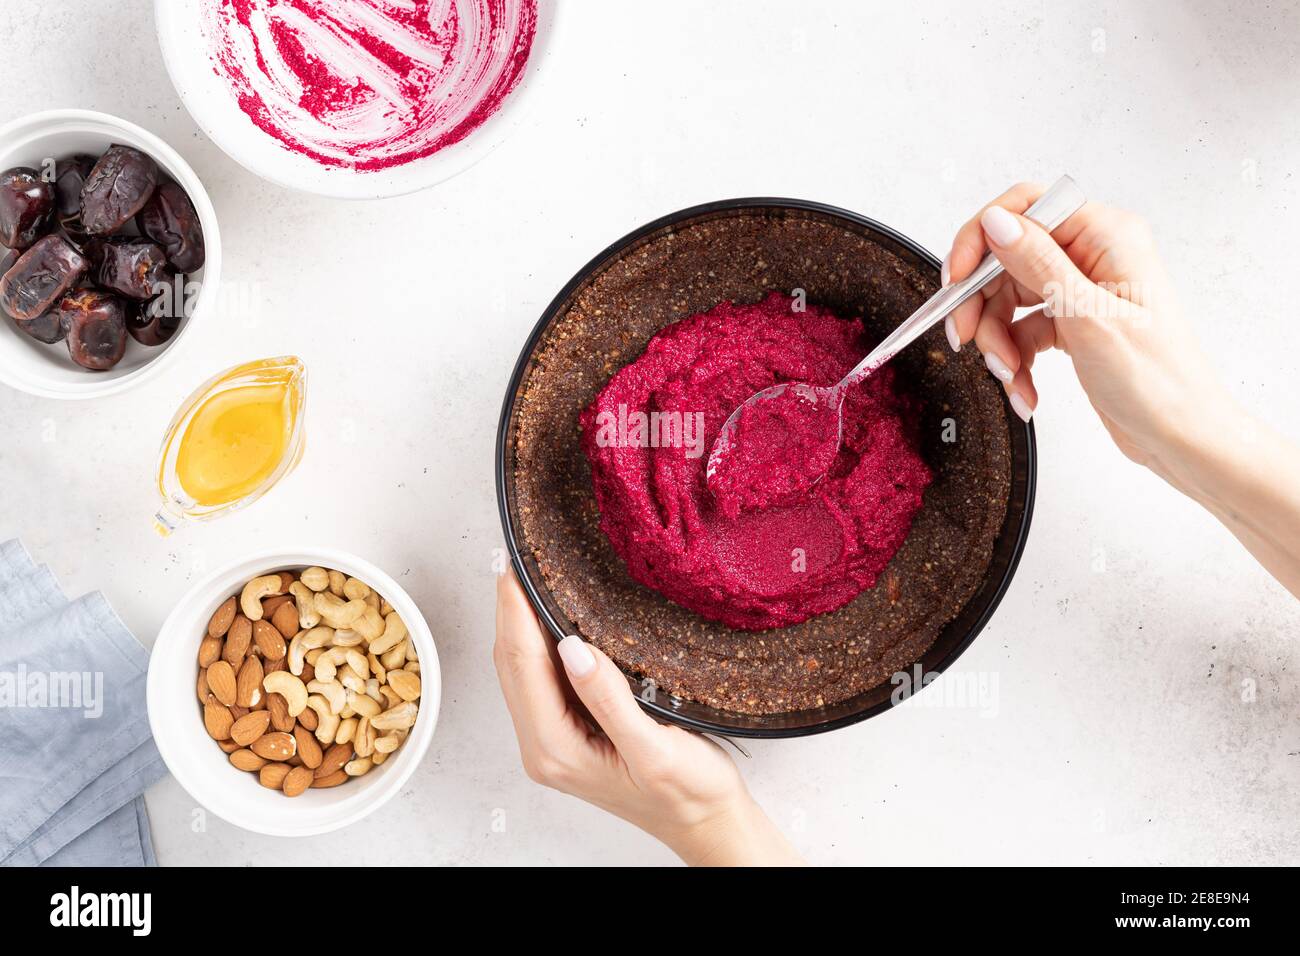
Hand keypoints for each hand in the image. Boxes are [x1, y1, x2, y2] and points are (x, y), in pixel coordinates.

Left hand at [493, 571, 803, 865]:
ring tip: (524, 576)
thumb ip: (608, 700)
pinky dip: (538, 642)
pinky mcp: (567, 733)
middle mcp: (544, 747)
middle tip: (512, 558)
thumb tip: (570, 648)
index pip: (522, 666)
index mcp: (556, 750)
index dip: (514, 612)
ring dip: (519, 624)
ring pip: (522, 670)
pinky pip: (540, 679)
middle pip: (512, 665)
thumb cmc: (688, 794)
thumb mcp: (654, 749)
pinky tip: (548, 617)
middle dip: (509, 610)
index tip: (512, 568)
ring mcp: (553, 741)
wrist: (706, 823)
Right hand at [943, 182, 1229, 487]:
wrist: (1181, 435)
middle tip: (966, 336)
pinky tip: (1023, 387)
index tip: (956, 279)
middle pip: (1008, 259)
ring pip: (1009, 299)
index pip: (1026, 209)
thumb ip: (1038, 264)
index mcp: (1107, 237)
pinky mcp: (1072, 322)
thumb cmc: (1158, 380)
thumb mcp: (1088, 317)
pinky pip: (1022, 330)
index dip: (981, 240)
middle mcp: (1093, 257)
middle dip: (983, 305)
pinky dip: (1015, 360)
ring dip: (998, 341)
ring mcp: (1081, 290)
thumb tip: (997, 223)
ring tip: (1009, 374)